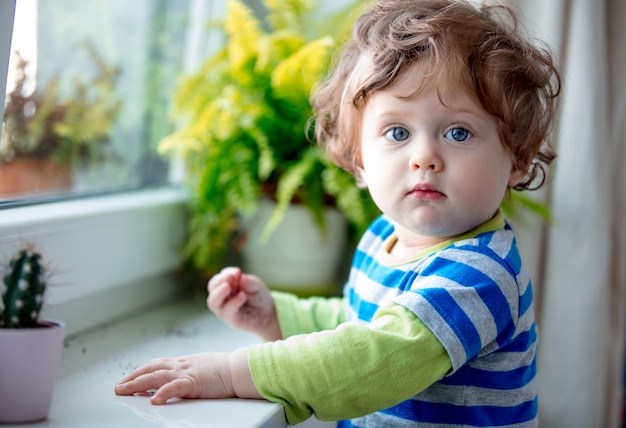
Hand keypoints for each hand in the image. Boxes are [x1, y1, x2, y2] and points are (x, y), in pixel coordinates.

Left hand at [114, 349, 260, 403]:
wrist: (238, 367)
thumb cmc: (225, 369)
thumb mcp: (202, 366)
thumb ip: (189, 371)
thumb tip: (180, 379)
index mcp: (184, 362)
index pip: (156, 364)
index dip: (141, 371)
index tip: (129, 377)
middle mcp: (181, 365)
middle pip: (150, 369)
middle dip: (132, 377)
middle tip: (118, 386)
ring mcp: (186, 372)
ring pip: (155, 376)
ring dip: (137, 383)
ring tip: (124, 391)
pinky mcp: (193, 382)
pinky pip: (174, 387)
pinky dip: (162, 393)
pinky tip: (153, 400)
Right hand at [207, 267, 281, 340]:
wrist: (267, 313)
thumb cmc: (258, 296)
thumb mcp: (256, 285)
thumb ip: (248, 282)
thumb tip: (240, 276)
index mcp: (226, 285)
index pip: (219, 278)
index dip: (226, 273)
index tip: (237, 271)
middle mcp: (222, 296)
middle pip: (212, 287)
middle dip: (218, 281)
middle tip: (229, 277)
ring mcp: (224, 308)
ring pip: (213, 302)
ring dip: (219, 293)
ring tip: (228, 286)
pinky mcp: (230, 319)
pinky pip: (226, 312)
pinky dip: (233, 303)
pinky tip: (242, 296)